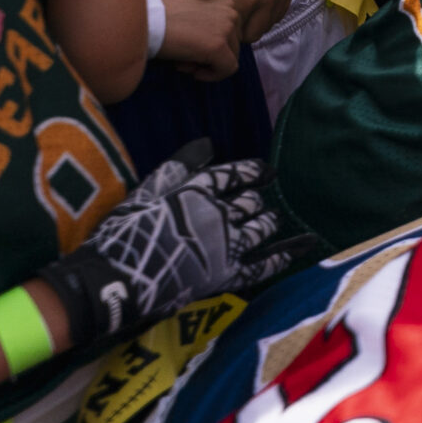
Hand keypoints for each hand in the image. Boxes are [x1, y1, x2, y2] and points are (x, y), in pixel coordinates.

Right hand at [37, 145, 313, 347]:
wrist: (114, 279)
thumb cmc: (123, 233)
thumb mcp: (144, 192)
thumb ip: (178, 167)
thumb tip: (207, 143)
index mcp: (197, 191)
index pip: (234, 175)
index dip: (253, 172)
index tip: (267, 171)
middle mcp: (218, 214)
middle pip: (250, 202)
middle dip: (256, 200)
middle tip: (260, 201)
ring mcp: (226, 246)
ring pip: (260, 227)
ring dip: (269, 221)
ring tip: (273, 218)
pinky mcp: (227, 275)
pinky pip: (264, 264)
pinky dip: (286, 254)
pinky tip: (307, 245)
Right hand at [157, 0, 241, 80]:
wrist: (140, 21)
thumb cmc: (158, 18)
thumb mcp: (191, 13)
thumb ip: (209, 25)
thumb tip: (216, 48)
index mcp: (225, 2)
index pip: (231, 33)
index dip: (211, 44)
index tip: (189, 46)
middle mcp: (231, 12)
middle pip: (232, 46)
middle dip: (209, 57)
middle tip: (184, 59)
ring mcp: (226, 29)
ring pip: (230, 58)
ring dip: (207, 65)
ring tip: (183, 62)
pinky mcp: (218, 47)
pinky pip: (227, 69)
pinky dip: (211, 76)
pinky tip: (192, 72)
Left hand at [192, 0, 293, 39]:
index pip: (239, 35)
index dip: (228, 32)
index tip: (221, 21)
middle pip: (255, 34)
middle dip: (242, 30)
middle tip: (231, 15)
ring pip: (268, 25)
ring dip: (256, 21)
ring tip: (243, 6)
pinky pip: (279, 13)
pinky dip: (268, 12)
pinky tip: (256, 1)